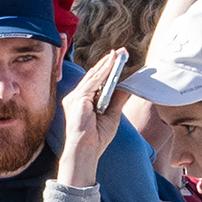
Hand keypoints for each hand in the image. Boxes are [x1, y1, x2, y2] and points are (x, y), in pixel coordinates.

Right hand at [63, 50, 129, 185]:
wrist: (86, 150)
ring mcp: (74, 97)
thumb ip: (117, 100)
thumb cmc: (96, 138)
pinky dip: (104, 72)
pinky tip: (112, 64)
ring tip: (119, 54)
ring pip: (93, 76)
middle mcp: (75, 97)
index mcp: (82, 102)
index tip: (118, 59)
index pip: (95, 82)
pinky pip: (93, 81)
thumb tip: (126, 87)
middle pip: (94, 76)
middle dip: (108, 63)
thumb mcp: (112, 115)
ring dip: (107, 64)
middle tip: (121, 52)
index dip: (107, 69)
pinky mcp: (77, 98)